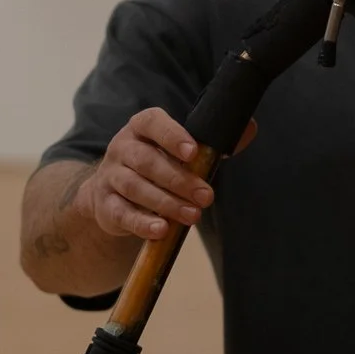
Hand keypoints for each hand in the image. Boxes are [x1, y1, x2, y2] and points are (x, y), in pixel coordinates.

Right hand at [72, 108, 255, 241]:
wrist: (111, 193)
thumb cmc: (156, 167)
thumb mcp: (180, 153)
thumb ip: (212, 144)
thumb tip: (249, 128)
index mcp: (141, 128)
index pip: (152, 123)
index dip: (172, 136)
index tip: (193, 152)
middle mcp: (122, 148)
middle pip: (146, 161)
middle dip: (179, 179)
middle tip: (206, 196)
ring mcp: (110, 176)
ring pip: (135, 187)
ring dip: (166, 203)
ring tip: (193, 216)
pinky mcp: (105, 205)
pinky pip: (121, 213)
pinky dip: (141, 223)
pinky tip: (161, 230)